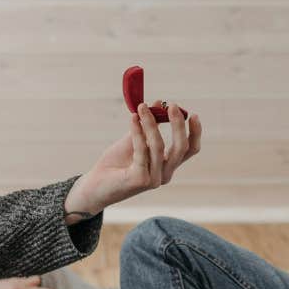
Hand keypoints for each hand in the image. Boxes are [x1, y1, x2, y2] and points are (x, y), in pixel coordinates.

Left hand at [64, 100, 202, 216]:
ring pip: (159, 146)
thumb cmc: (114, 165)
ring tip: (142, 107)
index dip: (194, 132)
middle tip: (172, 105)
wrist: (94, 186)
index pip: (189, 150)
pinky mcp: (140, 180)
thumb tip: (159, 103)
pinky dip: (138, 131)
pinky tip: (133, 118)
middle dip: (178, 125)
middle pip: (181, 148)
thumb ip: (147, 125)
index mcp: (167, 166)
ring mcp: (154, 179)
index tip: (193, 114)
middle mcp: (164, 174)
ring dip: (151, 123)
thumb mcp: (134, 141)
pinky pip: (141, 150)